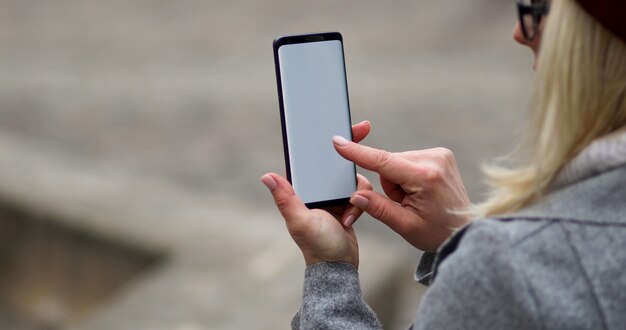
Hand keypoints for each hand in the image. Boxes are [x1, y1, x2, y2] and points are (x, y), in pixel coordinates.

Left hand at [260, 121, 372, 266]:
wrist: (338, 266)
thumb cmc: (317, 245)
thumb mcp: (300, 222)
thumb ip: (286, 199)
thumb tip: (266, 176)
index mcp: (301, 188)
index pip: (311, 157)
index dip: (322, 138)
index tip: (336, 121)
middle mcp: (314, 188)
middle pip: (332, 160)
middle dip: (349, 146)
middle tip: (364, 126)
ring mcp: (330, 195)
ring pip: (350, 176)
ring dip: (355, 190)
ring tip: (348, 212)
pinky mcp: (345, 203)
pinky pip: (359, 190)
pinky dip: (361, 201)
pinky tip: (351, 219)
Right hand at [332, 136, 471, 251]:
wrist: (464, 229)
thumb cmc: (436, 232)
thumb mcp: (404, 225)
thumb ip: (378, 208)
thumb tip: (354, 195)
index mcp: (424, 177)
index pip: (382, 161)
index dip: (358, 153)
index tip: (338, 142)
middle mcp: (434, 159)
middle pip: (388, 164)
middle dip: (390, 184)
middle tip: (406, 204)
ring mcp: (440, 154)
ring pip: (397, 162)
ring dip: (399, 180)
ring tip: (417, 199)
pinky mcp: (441, 153)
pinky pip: (408, 160)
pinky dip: (408, 175)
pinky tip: (423, 191)